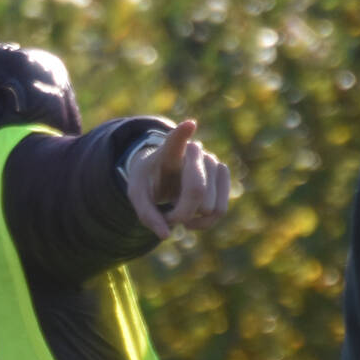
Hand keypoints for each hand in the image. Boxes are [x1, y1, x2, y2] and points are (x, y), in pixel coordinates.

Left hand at [126, 119, 230, 240]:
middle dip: (181, 213)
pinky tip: (191, 219)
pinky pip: (220, 210)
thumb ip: (146, 215)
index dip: (182, 135)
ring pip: (210, 206)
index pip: (175, 141)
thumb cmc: (148, 182)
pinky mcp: (223, 174)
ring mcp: (212, 161)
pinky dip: (205, 222)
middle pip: (197, 190)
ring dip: (192, 218)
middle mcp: (194, 151)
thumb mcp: (136, 196)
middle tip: (167, 217)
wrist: (161, 173)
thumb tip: (165, 235)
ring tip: (177, 214)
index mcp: (167, 152)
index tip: (189, 124)